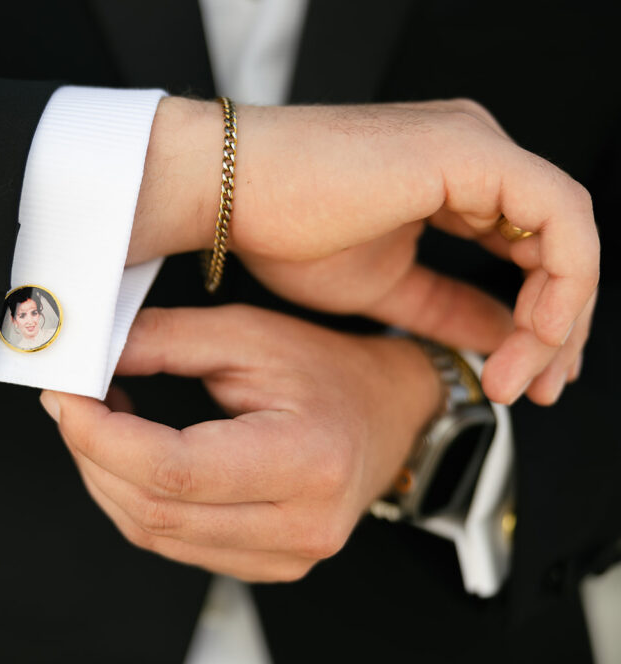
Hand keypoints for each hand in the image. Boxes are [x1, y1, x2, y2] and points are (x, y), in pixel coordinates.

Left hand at [39, 306, 440, 581]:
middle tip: (69, 402)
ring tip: (97, 425)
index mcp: (306, 461)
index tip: (65, 397)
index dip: (101, 437)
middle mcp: (300, 524)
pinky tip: (130, 458)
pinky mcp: (267, 565)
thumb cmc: (329, 370)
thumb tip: (88, 355)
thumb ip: (163, 341)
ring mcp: (285, 556)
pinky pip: (174, 545)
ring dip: (106, 480)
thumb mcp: (248, 334)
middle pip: (155, 511)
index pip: (173, 471)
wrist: (388, 414)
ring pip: (154, 536)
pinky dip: (136, 500)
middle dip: (91, 454)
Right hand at [128, 98, 598, 404]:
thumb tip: (499, 339)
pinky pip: (559, 217)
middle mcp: (472, 153)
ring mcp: (474, 145)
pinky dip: (561, 281)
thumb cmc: (277, 229)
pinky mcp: (471, 151)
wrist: (225, 195)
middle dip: (557, 325)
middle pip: (554, 243)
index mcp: (449, 177)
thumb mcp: (383, 287)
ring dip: (557, 316)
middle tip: (539, 388)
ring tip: (523, 375)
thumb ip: (446, 308)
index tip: (524, 374)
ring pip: (566, 234)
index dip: (537, 314)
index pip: (523, 246)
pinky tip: (532, 332)